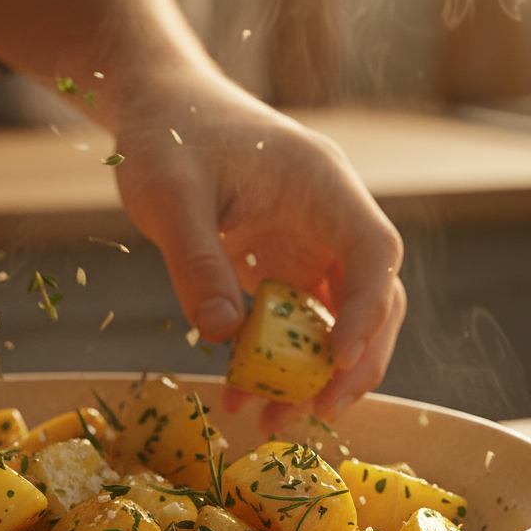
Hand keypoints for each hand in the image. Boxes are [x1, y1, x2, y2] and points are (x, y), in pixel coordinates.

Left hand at [110, 64, 405, 431]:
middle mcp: (328, 217)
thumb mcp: (170, 195)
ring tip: (271, 420)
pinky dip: (274, 360)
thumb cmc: (167, 136)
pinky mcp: (280, 265)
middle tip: (317, 413)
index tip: (340, 360)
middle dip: (352, 361)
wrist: (157, 110)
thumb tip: (225, 333)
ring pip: (333, 317)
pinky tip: (242, 392)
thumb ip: (196, 260)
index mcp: (321, 184)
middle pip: (371, 296)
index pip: (373, 251)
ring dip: (312, 372)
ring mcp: (307, 243)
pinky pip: (292, 321)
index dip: (369, 310)